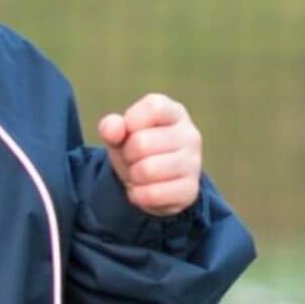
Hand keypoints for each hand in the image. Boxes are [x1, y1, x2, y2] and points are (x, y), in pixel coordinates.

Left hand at [98, 94, 201, 216]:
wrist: (156, 183)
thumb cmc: (138, 151)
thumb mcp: (121, 135)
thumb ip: (111, 127)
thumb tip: (112, 129)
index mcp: (174, 113)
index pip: (154, 108)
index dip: (131, 122)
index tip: (129, 132)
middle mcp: (190, 135)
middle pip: (141, 143)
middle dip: (127, 155)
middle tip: (134, 159)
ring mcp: (193, 163)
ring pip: (146, 170)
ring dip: (133, 176)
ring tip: (140, 174)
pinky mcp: (190, 190)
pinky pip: (152, 194)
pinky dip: (138, 195)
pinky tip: (144, 190)